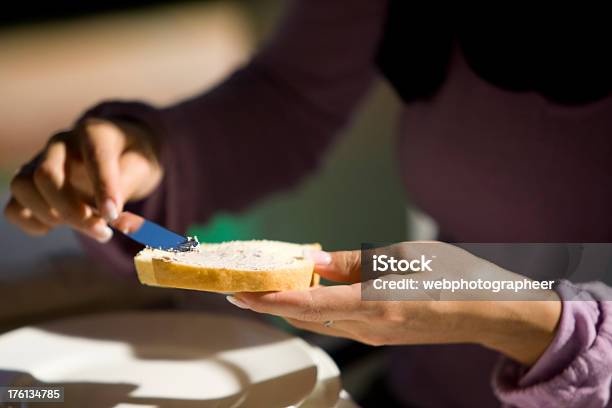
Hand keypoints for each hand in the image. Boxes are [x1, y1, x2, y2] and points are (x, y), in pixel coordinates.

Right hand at [4, 117, 162, 241]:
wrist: (118, 155)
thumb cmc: (131, 160)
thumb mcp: (142, 168)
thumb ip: (127, 189)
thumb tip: (114, 221)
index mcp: (94, 132)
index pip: (94, 157)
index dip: (103, 188)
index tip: (113, 216)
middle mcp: (61, 143)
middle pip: (46, 175)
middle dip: (73, 211)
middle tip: (103, 231)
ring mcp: (39, 161)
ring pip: (22, 187)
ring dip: (51, 216)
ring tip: (84, 226)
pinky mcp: (30, 184)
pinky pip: (14, 207)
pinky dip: (33, 223)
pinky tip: (59, 225)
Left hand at [229, 243, 561, 365]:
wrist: (487, 311)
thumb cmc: (454, 277)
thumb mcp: (403, 255)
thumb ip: (354, 262)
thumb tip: (315, 261)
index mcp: (374, 304)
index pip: (306, 305)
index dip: (269, 300)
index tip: (241, 291)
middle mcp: (369, 327)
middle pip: (305, 319)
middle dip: (270, 304)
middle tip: (244, 287)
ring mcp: (374, 336)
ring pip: (318, 322)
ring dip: (290, 307)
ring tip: (269, 287)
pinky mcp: (380, 335)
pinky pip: (336, 323)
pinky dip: (314, 309)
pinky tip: (310, 292)